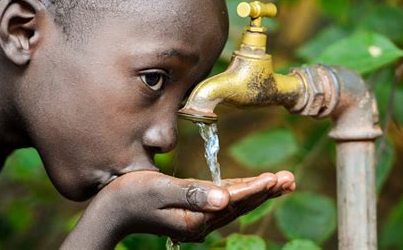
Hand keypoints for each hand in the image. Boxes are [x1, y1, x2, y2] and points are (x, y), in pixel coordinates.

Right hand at [61, 171, 294, 248]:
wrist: (112, 210)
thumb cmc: (131, 195)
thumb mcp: (160, 191)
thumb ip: (191, 194)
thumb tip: (225, 199)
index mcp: (195, 219)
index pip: (234, 201)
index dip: (257, 188)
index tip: (278, 178)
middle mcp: (200, 223)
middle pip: (240, 205)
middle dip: (266, 191)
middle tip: (290, 179)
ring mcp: (197, 221)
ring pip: (234, 204)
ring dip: (257, 192)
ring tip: (279, 181)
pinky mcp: (193, 214)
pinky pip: (222, 203)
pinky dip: (240, 193)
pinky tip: (249, 186)